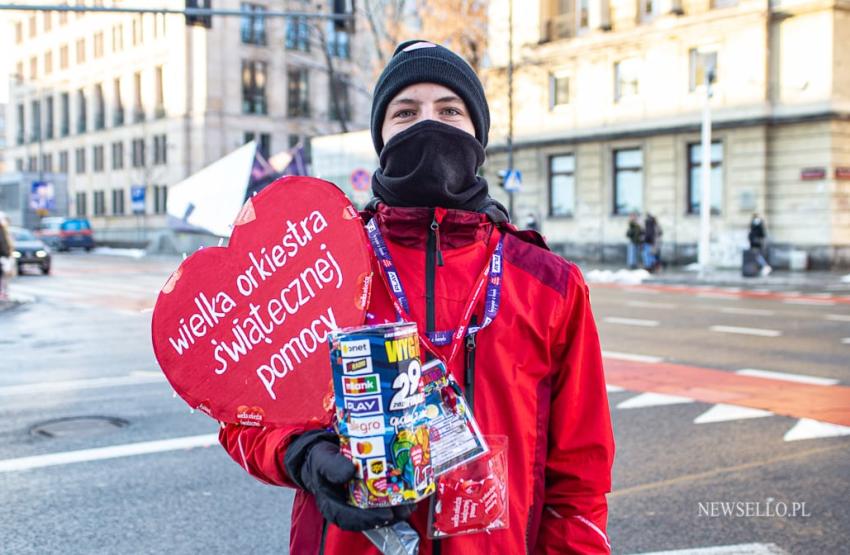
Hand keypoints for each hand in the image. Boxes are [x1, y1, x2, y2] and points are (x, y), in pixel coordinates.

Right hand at [285, 431, 415, 531]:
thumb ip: (333, 466)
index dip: (368, 518)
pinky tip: (406, 496)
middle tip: (405, 510)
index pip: (349, 518)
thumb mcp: (322, 460)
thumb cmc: (319, 461)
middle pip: (368, 519)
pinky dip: (393, 501)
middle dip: (388, 516)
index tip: (386, 514)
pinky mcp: (364, 497)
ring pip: (376, 514)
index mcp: (331, 505)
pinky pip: (379, 504)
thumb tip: (349, 471)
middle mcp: (345, 509)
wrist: (321, 457)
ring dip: (394, 511)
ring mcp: (355, 504)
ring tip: (410, 505)